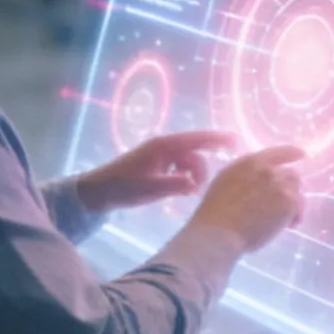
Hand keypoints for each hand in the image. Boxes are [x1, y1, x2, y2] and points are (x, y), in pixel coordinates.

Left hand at [75, 130, 230, 214]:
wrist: (97, 192)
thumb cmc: (121, 187)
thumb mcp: (147, 188)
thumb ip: (172, 185)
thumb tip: (194, 184)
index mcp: (162, 146)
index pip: (196, 139)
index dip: (216, 139)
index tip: (236, 141)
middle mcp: (164, 147)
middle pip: (193, 153)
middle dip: (201, 169)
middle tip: (200, 190)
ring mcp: (160, 156)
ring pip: (187, 163)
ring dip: (191, 176)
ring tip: (188, 193)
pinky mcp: (157, 165)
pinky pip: (178, 168)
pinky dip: (183, 178)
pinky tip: (180, 191)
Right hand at [187, 146, 306, 252]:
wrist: (219, 232)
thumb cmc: (215, 211)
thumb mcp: (226, 180)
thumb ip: (246, 173)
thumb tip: (258, 177)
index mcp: (251, 162)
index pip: (279, 152)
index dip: (292, 153)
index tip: (301, 155)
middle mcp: (269, 171)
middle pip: (290, 174)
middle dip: (289, 187)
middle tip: (283, 202)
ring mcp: (280, 186)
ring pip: (296, 190)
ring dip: (293, 202)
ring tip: (284, 218)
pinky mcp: (288, 204)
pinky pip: (299, 207)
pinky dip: (296, 216)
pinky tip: (289, 226)